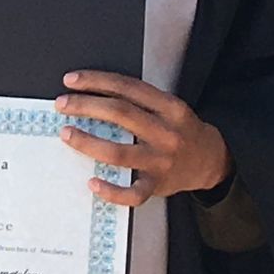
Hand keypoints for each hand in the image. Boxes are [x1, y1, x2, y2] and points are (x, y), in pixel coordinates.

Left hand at [55, 70, 232, 206]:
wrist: (211, 160)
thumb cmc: (180, 130)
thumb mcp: (169, 107)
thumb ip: (139, 101)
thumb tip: (92, 94)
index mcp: (170, 107)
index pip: (128, 88)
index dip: (97, 81)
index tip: (71, 80)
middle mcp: (166, 132)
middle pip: (121, 114)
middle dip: (86, 106)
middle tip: (62, 104)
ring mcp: (162, 161)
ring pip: (120, 152)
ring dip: (89, 142)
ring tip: (67, 134)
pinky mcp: (158, 186)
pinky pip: (133, 193)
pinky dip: (111, 190)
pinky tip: (92, 182)